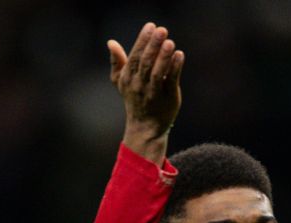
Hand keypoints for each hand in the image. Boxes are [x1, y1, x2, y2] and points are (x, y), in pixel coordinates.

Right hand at [107, 22, 184, 162]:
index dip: (142, 41)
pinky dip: (175, 68)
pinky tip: (180, 55)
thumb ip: (117, 62)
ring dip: (164, 57)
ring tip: (170, 42)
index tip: (150, 26)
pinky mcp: (168, 98)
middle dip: (153, 45)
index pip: (134, 56)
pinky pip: (171, 81)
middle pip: (146, 62)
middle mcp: (139, 85)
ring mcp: (154, 92)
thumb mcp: (121, 82)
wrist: (144, 127)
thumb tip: (110, 42)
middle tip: (162, 30)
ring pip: (158, 72)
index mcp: (128, 78)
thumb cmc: (134, 99)